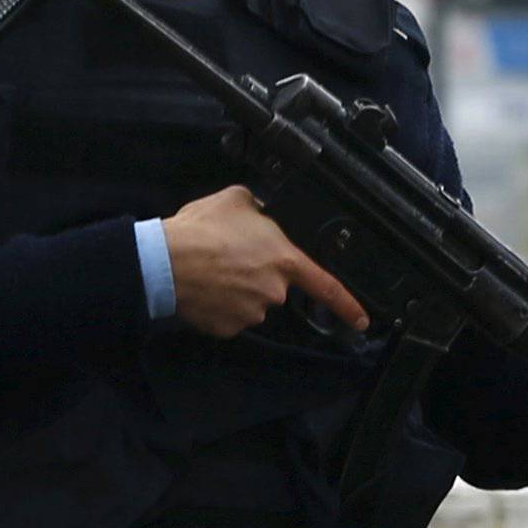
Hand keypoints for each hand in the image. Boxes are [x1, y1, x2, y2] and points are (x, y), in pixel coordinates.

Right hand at [163, 185, 369, 339]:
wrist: (165, 261)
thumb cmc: (203, 228)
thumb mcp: (237, 198)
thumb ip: (259, 208)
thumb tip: (259, 214)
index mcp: (284, 260)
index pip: (325, 286)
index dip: (347, 305)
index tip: (362, 321)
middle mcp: (273, 292)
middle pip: (274, 285)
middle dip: (258, 273)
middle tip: (230, 255)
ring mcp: (250, 313)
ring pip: (250, 301)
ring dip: (236, 288)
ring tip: (211, 267)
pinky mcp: (227, 329)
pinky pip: (229, 316)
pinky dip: (219, 305)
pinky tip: (204, 287)